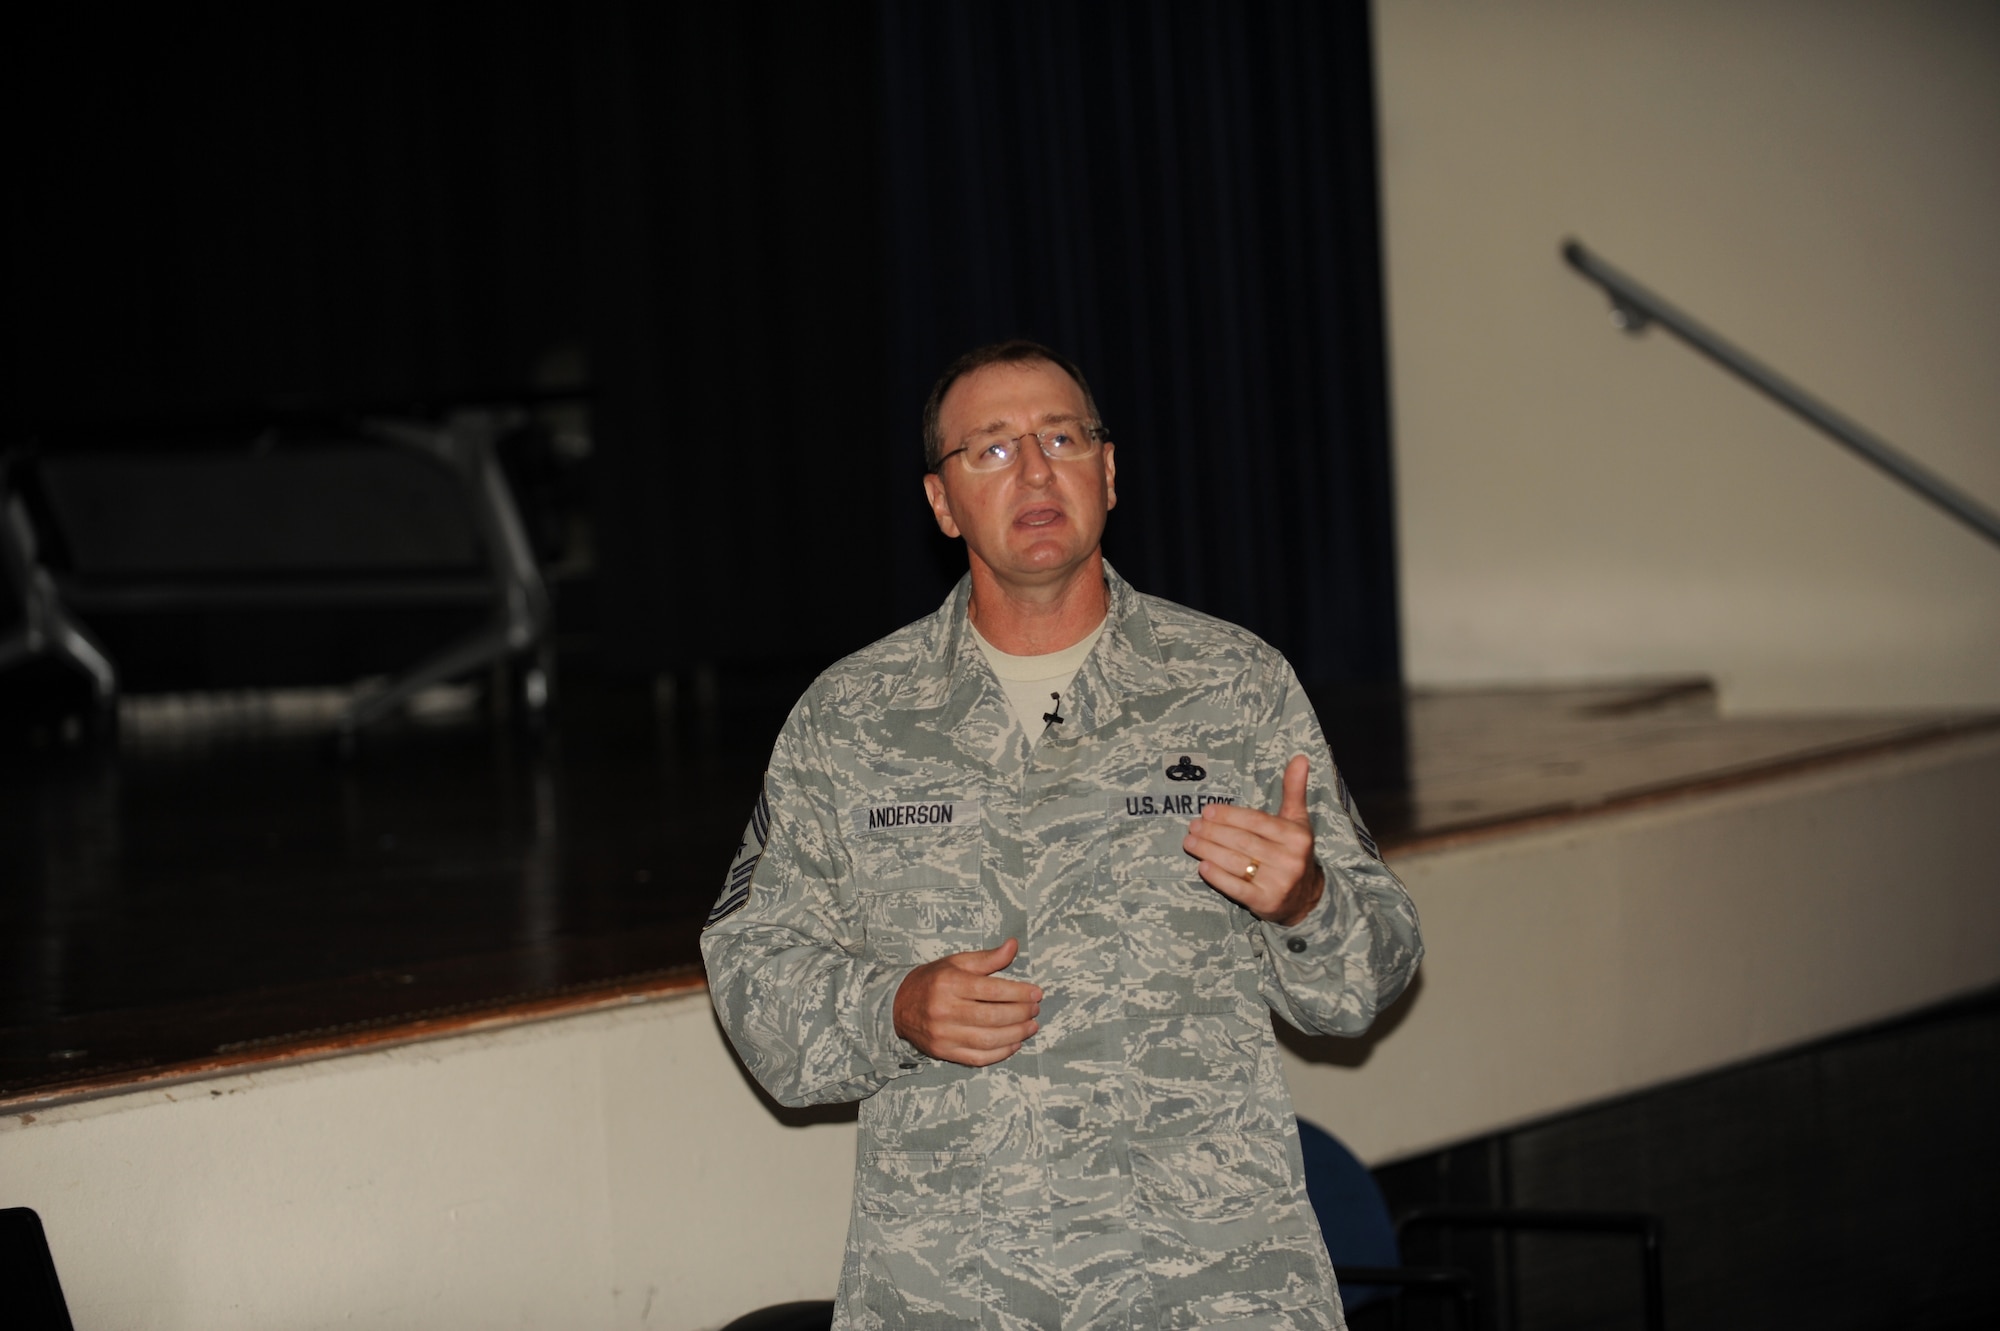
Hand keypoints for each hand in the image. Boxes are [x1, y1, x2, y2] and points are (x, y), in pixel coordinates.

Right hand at [892, 937, 1042, 1066]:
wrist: (898, 1006)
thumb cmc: (933, 981)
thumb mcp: (956, 962)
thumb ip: (987, 958)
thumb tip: (1014, 946)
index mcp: (949, 984)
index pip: (991, 990)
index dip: (1018, 993)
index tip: (1036, 993)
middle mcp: (944, 1010)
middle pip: (992, 1017)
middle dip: (1020, 1014)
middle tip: (1035, 1010)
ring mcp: (943, 1034)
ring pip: (988, 1040)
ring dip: (1016, 1035)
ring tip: (1031, 1026)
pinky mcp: (944, 1052)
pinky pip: (978, 1058)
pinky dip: (1001, 1053)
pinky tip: (1015, 1043)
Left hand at [1182, 754, 1324, 926]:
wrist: (1305, 897)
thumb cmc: (1293, 851)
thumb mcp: (1297, 820)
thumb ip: (1294, 789)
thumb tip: (1300, 757)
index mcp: (1296, 836)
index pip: (1256, 821)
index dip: (1229, 815)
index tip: (1207, 809)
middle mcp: (1290, 859)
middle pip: (1242, 842)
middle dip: (1213, 832)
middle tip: (1193, 825)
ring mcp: (1278, 883)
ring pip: (1236, 863)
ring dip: (1208, 851)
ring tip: (1190, 842)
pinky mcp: (1265, 902)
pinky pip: (1237, 888)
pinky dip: (1218, 877)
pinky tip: (1202, 866)